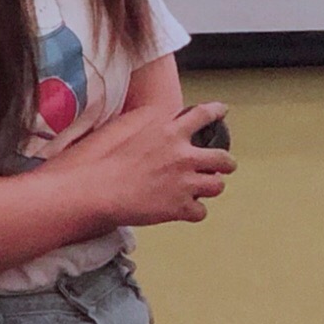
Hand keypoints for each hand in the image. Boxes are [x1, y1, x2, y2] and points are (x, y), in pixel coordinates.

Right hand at [77, 99, 235, 227]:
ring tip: (203, 188)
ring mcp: (184, 182)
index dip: (216, 112)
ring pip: (217, 186)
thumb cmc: (105, 160)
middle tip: (223, 165)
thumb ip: (151, 122)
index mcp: (170, 132)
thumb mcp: (129, 126)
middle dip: (226, 163)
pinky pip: (200, 212)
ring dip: (211, 187)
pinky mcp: (179, 207)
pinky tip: (185, 210)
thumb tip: (161, 118)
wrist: (98, 190)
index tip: (222, 111)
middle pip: (223, 158)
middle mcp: (183, 156)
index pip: (203, 115)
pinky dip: (194, 212)